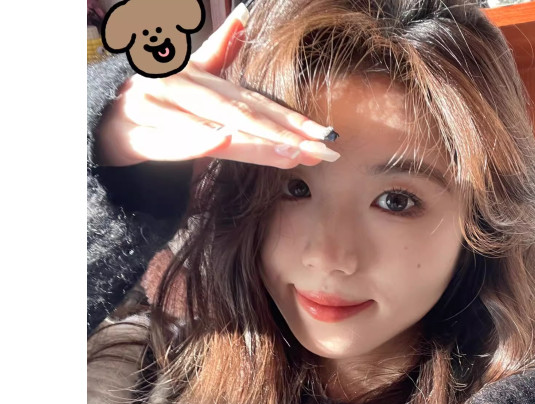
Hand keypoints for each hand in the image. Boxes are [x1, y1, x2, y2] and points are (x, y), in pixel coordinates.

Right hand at [94, 3, 339, 167]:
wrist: (104, 124)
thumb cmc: (155, 104)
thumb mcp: (187, 77)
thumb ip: (217, 54)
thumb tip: (242, 15)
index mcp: (205, 81)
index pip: (257, 102)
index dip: (292, 119)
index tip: (326, 134)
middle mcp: (187, 88)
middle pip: (246, 114)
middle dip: (288, 135)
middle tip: (322, 151)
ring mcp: (162, 106)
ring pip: (217, 126)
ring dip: (256, 142)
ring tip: (292, 153)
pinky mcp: (140, 129)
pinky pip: (172, 139)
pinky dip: (198, 140)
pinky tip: (224, 140)